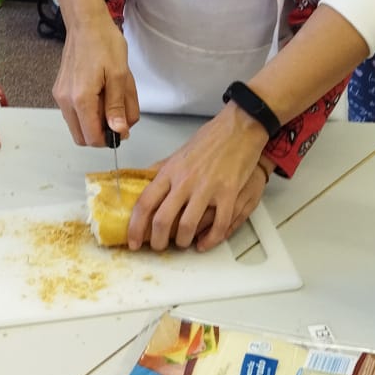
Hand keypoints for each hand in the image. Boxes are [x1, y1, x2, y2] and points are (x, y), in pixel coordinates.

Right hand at [52, 15, 138, 147]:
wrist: (86, 23)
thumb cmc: (105, 44)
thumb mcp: (120, 75)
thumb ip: (118, 106)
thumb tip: (119, 131)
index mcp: (81, 99)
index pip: (92, 138)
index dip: (109, 139)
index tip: (123, 129)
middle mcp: (66, 100)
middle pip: (81, 137)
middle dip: (100, 134)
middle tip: (118, 117)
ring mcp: (60, 95)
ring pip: (77, 125)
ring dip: (94, 123)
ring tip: (110, 101)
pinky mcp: (60, 89)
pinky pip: (73, 112)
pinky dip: (87, 112)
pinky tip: (100, 94)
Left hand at [129, 106, 271, 250]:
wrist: (240, 127)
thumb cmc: (211, 138)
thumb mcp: (179, 153)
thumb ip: (162, 170)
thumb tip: (144, 181)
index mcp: (170, 172)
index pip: (145, 203)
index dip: (136, 227)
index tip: (134, 241)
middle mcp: (184, 181)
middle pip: (162, 220)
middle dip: (158, 241)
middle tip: (159, 247)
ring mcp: (207, 188)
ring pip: (187, 226)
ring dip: (182, 242)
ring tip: (183, 243)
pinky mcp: (228, 193)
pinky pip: (217, 225)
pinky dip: (210, 239)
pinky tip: (205, 243)